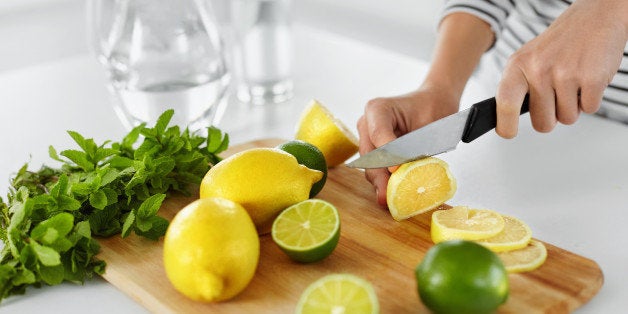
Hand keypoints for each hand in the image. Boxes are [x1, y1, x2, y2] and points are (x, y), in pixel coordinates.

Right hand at [357, 86, 458, 205]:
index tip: (396, 170)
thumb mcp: (428, 125)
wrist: (434, 103)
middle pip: (369, 155)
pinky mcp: (374, 152)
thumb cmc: (433, 108)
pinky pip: (376, 169)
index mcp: (377, 109)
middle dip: (380, 176)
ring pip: (369, 166)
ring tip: (394, 199)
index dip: (386, 155)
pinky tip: (395, 194)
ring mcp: (368, 138)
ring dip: (381, 182)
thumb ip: (416, 147)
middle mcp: (367, 123)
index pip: (378, 134)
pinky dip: (385, 182)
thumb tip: (408, 173)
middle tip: (389, 196)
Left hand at [495, 0, 627, 137]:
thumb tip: (504, 121)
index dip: (506, 125)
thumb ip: (516, 88)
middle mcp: (539, 69)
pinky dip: (590, 99)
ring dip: (572, 106)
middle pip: (542, 123)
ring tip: (573, 81)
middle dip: (551, 117)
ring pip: (567, 119)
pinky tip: (587, 78)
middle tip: (556, 96)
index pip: (505, 104)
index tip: (508, 133)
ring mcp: (566, 74)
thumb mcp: (528, 59)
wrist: (595, 17)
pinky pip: (589, 109)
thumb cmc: (559, 44)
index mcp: (518, 66)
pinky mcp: (592, 78)